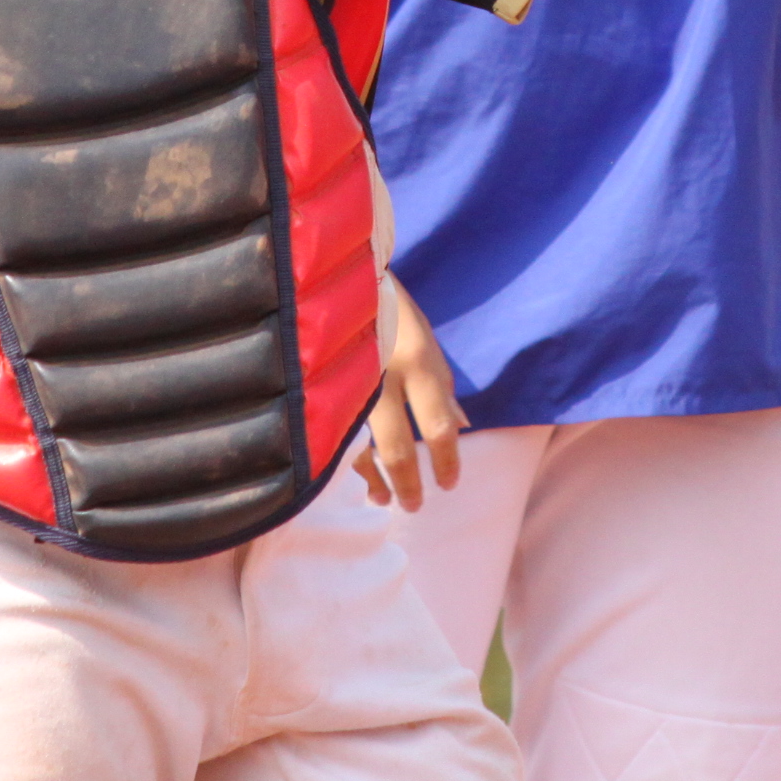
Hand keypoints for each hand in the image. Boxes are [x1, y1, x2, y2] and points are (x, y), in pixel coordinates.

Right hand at [353, 277, 465, 510]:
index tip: (448, 483)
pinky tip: (352, 477)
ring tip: (382, 499)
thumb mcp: (426, 339)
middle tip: (415, 505)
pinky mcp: (318, 387)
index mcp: (417, 360)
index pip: (439, 425)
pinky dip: (344, 462)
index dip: (446, 461)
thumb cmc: (391, 308)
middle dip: (408, 484)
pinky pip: (331, 436)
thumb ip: (442, 385)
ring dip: (373, 480)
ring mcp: (347, 383)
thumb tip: (461, 426)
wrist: (339, 275)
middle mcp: (384, 374)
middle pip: (398, 447)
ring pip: (359, 449)